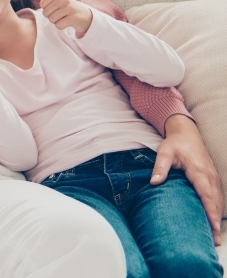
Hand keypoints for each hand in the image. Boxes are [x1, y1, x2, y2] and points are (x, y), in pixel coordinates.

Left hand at [39, 0, 93, 35]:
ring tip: (64, 18)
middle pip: (46, 13)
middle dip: (51, 17)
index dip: (47, 9)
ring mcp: (70, 8)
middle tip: (61, 14)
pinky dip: (62, 26)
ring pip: (52, 19)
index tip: (56, 8)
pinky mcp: (74, 18)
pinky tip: (68, 22)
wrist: (85, 16)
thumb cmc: (70, 6)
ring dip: (56, 22)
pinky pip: (59, 25)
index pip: (42, 5)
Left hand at [153, 115, 222, 244]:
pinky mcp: (213, 178)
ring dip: (217, 218)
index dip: (210, 212)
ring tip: (215, 236)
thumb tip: (154, 183)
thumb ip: (160, 168)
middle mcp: (210, 175)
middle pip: (216, 202)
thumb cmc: (174, 144)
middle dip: (215, 221)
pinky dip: (217, 209)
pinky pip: (217, 196)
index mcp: (199, 171)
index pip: (207, 195)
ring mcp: (213, 177)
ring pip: (219, 200)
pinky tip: (213, 221)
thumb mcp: (164, 153)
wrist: (186, 133)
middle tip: (215, 240)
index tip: (212, 227)